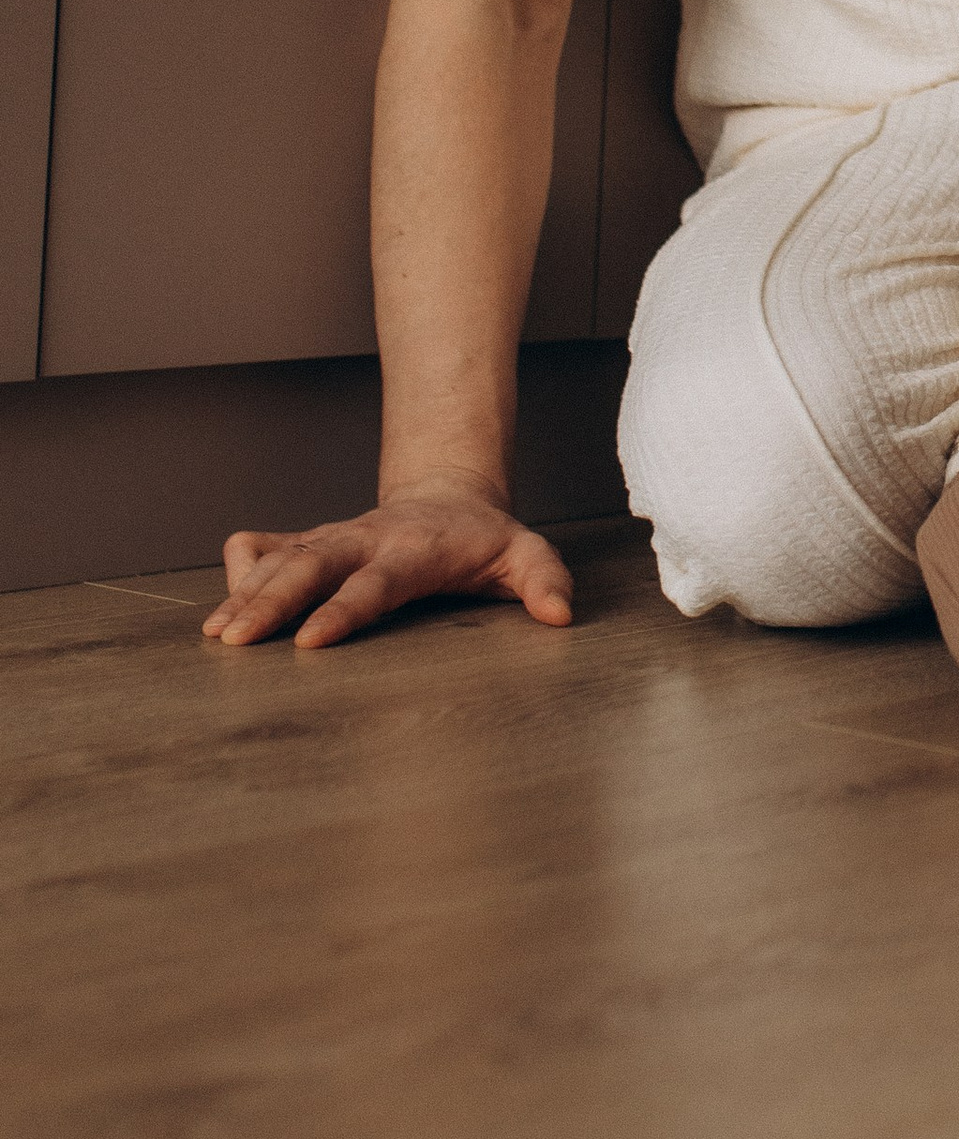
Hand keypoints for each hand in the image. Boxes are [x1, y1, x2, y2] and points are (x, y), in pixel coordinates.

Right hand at [200, 483, 573, 650]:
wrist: (450, 497)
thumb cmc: (487, 541)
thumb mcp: (527, 555)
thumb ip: (545, 581)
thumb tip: (560, 614)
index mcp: (414, 550)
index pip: (374, 583)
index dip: (344, 609)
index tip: (310, 640)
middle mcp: (365, 540)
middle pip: (311, 566)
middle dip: (271, 601)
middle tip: (236, 640)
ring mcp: (334, 538)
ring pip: (282, 557)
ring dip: (246, 592)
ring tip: (217, 634)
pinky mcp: (313, 540)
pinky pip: (268, 545)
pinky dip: (242, 567)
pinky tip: (222, 604)